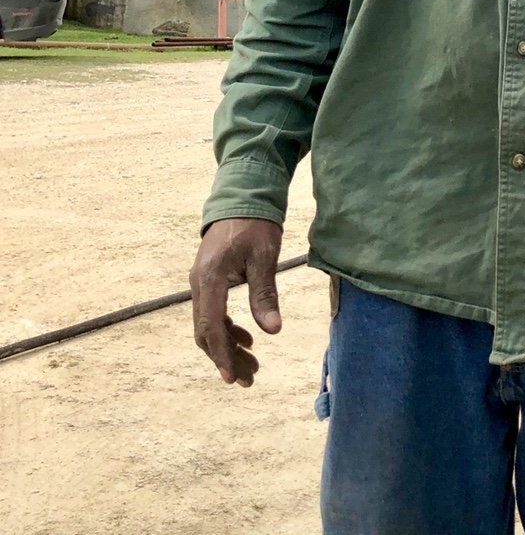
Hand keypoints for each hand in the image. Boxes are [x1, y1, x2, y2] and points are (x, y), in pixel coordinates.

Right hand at [189, 217, 282, 386]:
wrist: (242, 197)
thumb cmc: (255, 224)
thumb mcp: (264, 257)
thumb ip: (265, 294)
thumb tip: (273, 330)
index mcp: (210, 279)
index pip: (212, 327)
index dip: (222, 355)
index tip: (233, 378)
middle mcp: (198, 284)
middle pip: (206, 332)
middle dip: (226, 358)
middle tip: (249, 379)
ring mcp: (200, 282)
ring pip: (208, 325)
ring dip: (228, 347)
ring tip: (252, 365)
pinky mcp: (208, 280)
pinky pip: (212, 313)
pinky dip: (227, 330)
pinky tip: (247, 339)